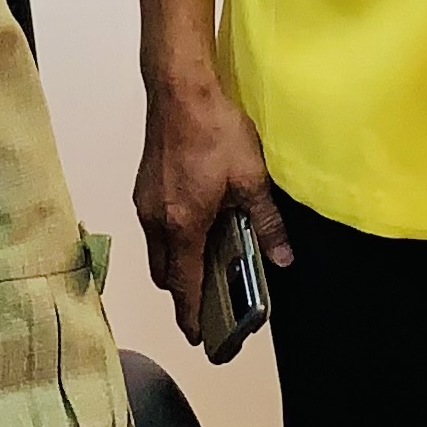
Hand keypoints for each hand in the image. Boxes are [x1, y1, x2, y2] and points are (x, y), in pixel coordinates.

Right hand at [133, 76, 293, 335]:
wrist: (179, 88)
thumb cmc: (214, 130)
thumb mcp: (251, 178)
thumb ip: (266, 222)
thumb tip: (282, 258)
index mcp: (182, 225)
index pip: (183, 285)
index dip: (191, 314)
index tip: (198, 337)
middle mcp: (156, 220)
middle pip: (164, 274)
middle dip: (182, 294)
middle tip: (206, 306)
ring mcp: (146, 202)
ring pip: (157, 251)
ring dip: (175, 266)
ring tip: (204, 268)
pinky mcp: (144, 186)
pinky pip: (155, 229)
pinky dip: (171, 241)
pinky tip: (195, 228)